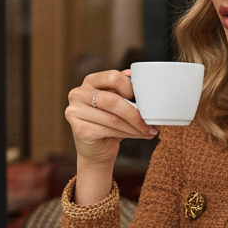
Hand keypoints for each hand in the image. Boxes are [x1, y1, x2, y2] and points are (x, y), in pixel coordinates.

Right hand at [65, 69, 157, 204]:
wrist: (97, 151)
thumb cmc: (110, 124)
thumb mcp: (119, 104)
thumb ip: (126, 91)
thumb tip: (143, 83)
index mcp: (91, 81)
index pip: (113, 77)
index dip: (131, 89)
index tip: (145, 101)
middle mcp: (79, 93)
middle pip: (112, 99)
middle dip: (135, 113)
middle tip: (151, 122)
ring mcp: (75, 111)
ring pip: (113, 118)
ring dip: (135, 126)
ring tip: (149, 130)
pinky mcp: (79, 130)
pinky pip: (109, 131)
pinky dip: (129, 134)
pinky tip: (140, 135)